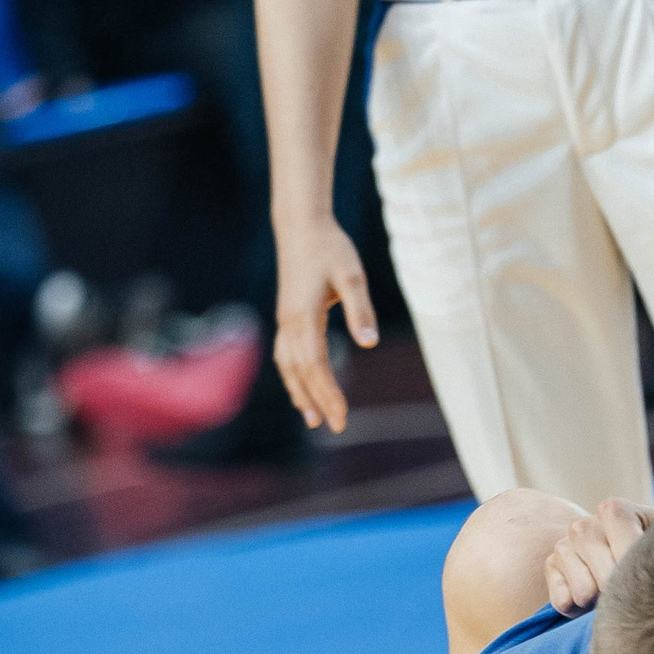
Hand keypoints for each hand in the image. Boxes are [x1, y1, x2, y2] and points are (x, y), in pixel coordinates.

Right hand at [271, 213, 377, 432]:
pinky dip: (293, 376)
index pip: (316, 365)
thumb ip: (361, 309)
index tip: (342, 416)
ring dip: (300, 393)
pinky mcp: (286, 317)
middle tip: (335, 427)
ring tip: (313, 419)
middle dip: (318, 400)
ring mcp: (284, 320)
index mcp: (304, 316)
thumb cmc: (330, 248)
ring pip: (288, 366)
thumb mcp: (352, 275)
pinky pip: (285, 355)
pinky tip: (302, 389)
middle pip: (301, 372)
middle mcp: (289, 322)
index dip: (328, 393)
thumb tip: (369, 343)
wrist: (301, 225)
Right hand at [545, 497, 653, 615]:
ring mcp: (565, 546)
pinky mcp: (552, 569)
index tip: (652, 578)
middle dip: (622, 592)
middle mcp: (586, 525)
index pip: (620, 535)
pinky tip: (593, 604)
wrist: (628, 566)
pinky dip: (578, 611)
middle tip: (638, 597)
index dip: (634, 562)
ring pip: (583, 591)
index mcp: (615, 511)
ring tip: (616, 598)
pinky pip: (562, 600)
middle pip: (603, 573)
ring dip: (603, 604)